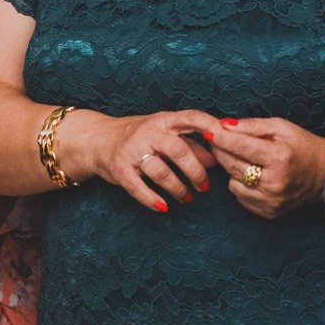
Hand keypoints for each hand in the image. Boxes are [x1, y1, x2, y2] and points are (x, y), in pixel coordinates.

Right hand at [62, 109, 221, 211]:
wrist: (97, 139)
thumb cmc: (139, 137)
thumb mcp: (164, 133)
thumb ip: (190, 143)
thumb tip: (216, 158)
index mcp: (164, 120)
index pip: (191, 117)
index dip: (210, 126)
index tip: (227, 138)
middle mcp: (149, 131)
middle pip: (178, 150)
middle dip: (195, 171)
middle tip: (205, 187)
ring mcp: (133, 149)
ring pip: (160, 171)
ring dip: (178, 189)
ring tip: (188, 199)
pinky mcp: (119, 168)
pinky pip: (138, 187)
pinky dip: (152, 199)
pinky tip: (164, 207)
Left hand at [202, 117, 324, 219]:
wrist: (323, 174)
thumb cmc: (301, 146)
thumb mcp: (281, 127)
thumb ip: (251, 125)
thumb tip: (224, 125)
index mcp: (280, 157)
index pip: (241, 147)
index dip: (222, 138)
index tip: (209, 131)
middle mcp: (275, 182)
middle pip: (233, 165)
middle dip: (221, 150)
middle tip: (217, 140)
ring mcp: (271, 200)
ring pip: (233, 182)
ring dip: (232, 168)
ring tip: (244, 158)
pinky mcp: (268, 212)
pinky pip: (240, 196)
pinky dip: (241, 184)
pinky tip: (252, 174)